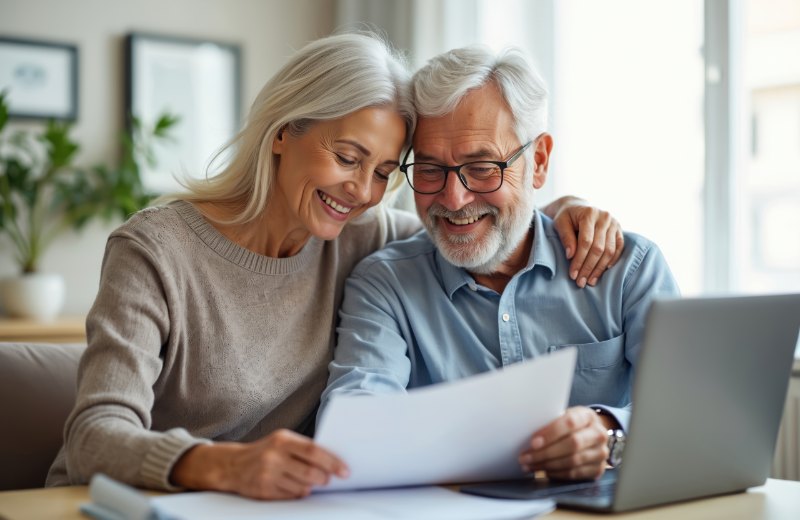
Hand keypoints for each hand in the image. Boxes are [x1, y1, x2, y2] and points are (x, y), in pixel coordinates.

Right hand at [171, 429, 348, 499]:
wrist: (232, 465)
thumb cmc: (265, 451)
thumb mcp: (282, 441)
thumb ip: (303, 448)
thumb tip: (332, 461)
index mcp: (282, 439)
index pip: (313, 451)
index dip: (332, 462)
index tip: (345, 471)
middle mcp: (274, 456)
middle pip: (310, 471)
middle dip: (324, 478)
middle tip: (329, 480)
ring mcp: (268, 474)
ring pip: (302, 487)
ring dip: (311, 487)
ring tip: (310, 482)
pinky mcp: (264, 490)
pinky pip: (291, 496)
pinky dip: (298, 493)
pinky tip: (295, 487)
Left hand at [518, 406, 608, 480]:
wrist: (593, 434)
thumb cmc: (572, 424)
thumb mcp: (564, 416)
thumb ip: (551, 422)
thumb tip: (526, 432)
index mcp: (588, 416)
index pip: (570, 422)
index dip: (551, 433)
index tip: (533, 442)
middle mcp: (599, 434)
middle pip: (572, 444)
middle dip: (545, 453)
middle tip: (525, 457)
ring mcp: (601, 453)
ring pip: (572, 461)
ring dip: (547, 465)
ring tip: (530, 465)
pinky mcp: (599, 469)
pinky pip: (575, 474)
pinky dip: (556, 473)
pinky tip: (544, 471)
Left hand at [548, 198, 623, 287]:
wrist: (578, 207)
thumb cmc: (566, 216)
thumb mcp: (560, 223)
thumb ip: (565, 237)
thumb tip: (570, 256)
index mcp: (589, 213)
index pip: (586, 241)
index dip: (579, 260)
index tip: (572, 274)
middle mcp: (604, 217)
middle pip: (598, 248)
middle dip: (588, 267)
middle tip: (580, 282)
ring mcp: (614, 223)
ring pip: (610, 250)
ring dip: (600, 269)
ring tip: (590, 281)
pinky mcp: (619, 230)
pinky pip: (619, 248)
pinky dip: (612, 261)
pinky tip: (603, 271)